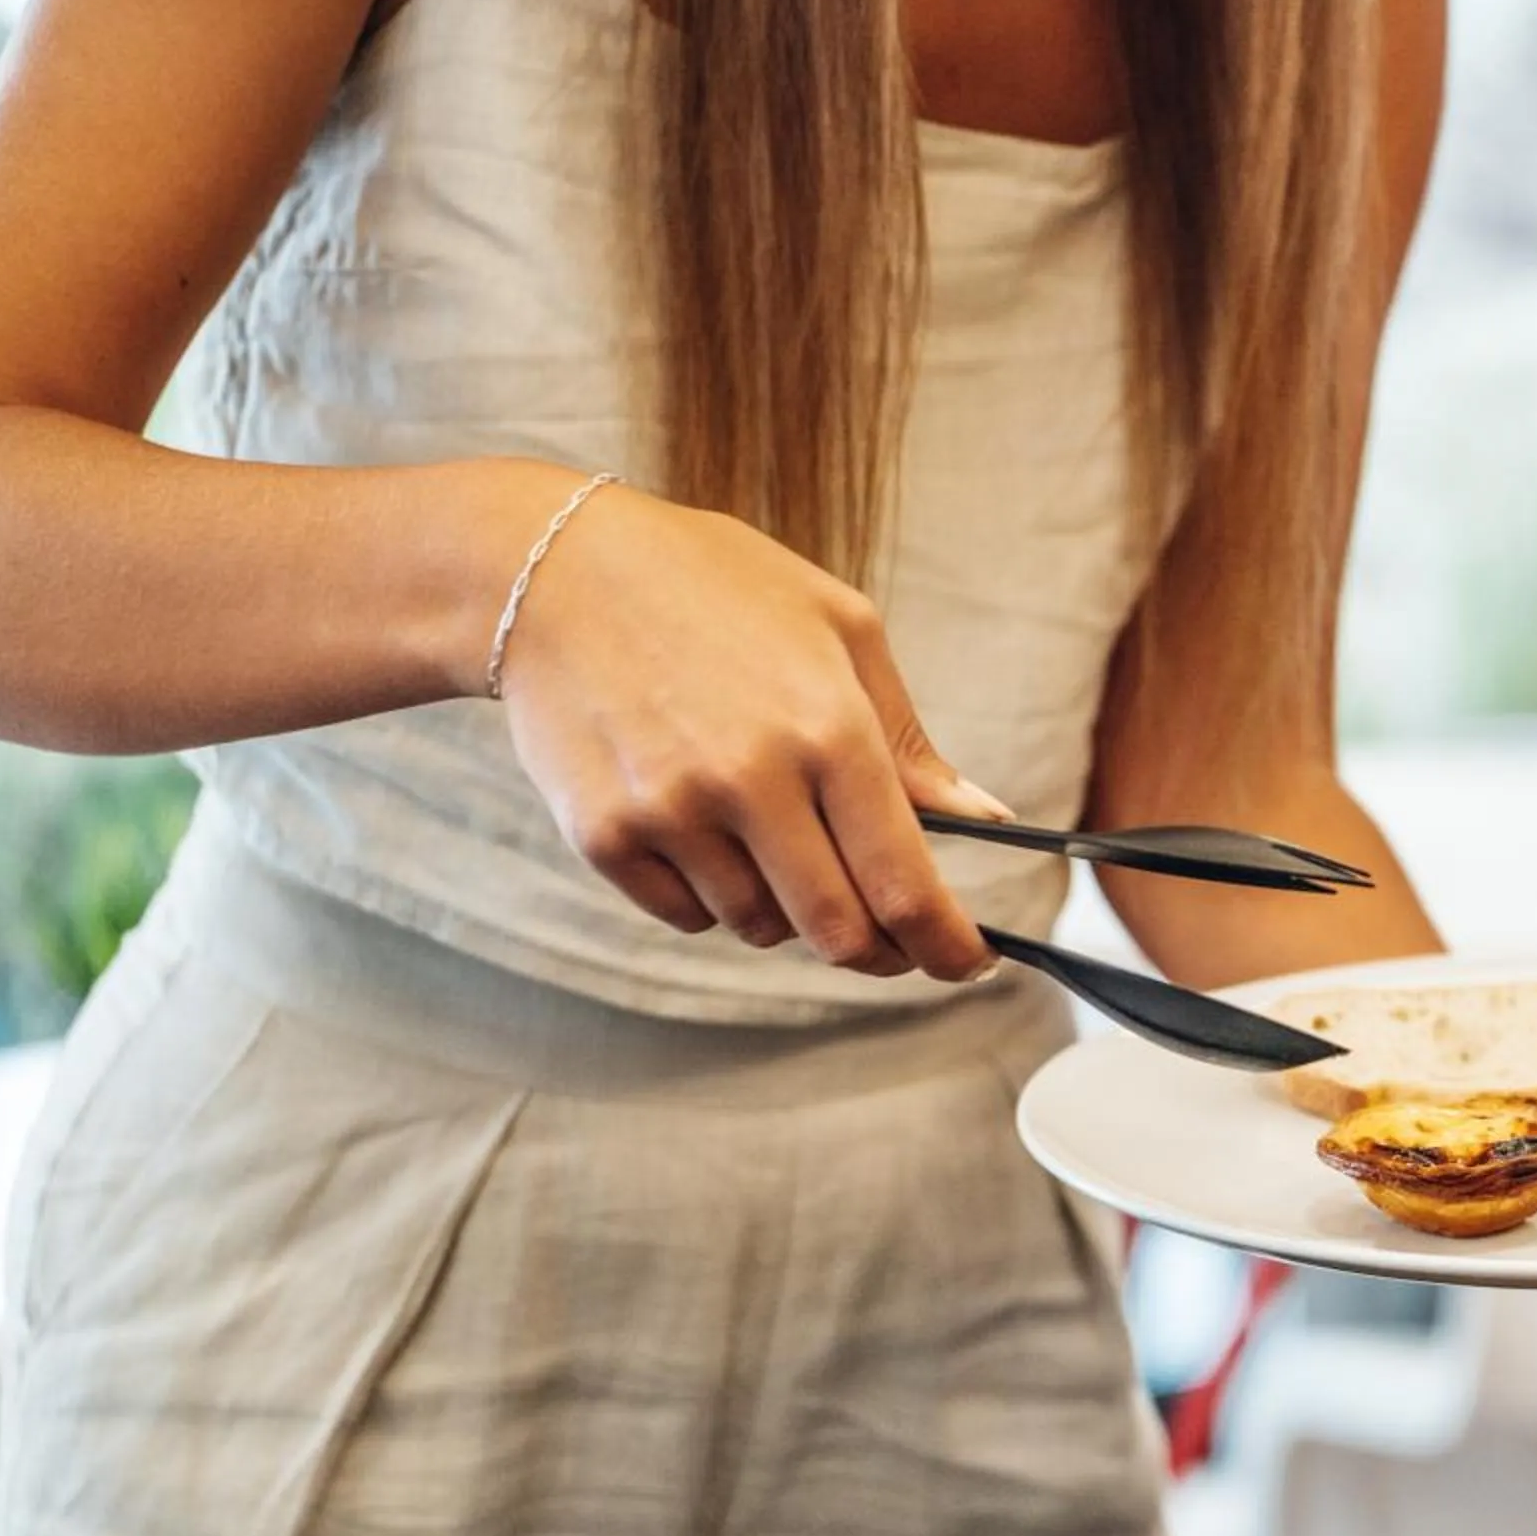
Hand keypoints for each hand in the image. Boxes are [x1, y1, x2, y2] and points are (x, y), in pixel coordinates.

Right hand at [487, 475, 1001, 980]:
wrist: (551, 572)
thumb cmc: (712, 586)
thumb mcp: (838, 627)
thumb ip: (910, 739)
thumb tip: (985, 819)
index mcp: (828, 728)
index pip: (905, 885)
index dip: (947, 945)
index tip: (968, 962)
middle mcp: (750, 780)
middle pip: (838, 933)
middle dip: (878, 951)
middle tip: (890, 940)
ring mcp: (671, 813)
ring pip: (759, 927)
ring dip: (786, 911)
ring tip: (770, 834)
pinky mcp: (604, 835)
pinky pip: (687, 916)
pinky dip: (711, 896)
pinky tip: (702, 827)